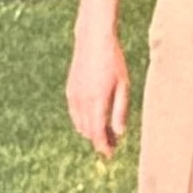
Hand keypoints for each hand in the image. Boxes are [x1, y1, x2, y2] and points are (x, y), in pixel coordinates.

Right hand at [65, 29, 129, 158]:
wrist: (93, 38)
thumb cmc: (113, 59)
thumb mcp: (123, 84)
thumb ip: (120, 110)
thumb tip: (119, 132)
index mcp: (97, 101)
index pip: (97, 133)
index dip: (104, 147)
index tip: (110, 155)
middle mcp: (82, 101)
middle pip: (88, 131)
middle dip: (99, 140)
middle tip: (112, 143)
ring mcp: (74, 95)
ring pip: (79, 123)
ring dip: (90, 131)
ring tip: (105, 131)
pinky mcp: (70, 89)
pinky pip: (74, 113)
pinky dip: (81, 120)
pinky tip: (92, 118)